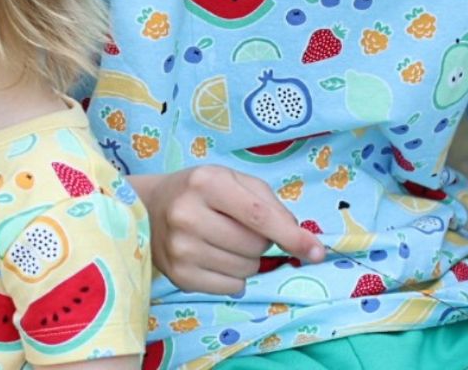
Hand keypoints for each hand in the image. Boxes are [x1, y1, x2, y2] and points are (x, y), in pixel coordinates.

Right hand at [132, 166, 324, 294]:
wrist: (151, 208)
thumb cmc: (202, 190)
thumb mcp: (235, 180)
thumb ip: (270, 203)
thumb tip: (300, 238)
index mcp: (208, 183)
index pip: (259, 215)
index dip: (292, 236)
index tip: (317, 251)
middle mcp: (189, 215)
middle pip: (254, 245)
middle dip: (263, 241)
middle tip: (245, 227)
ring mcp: (180, 248)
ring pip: (245, 270)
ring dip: (250, 259)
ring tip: (229, 240)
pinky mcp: (177, 276)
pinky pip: (229, 288)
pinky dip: (235, 278)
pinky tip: (219, 258)